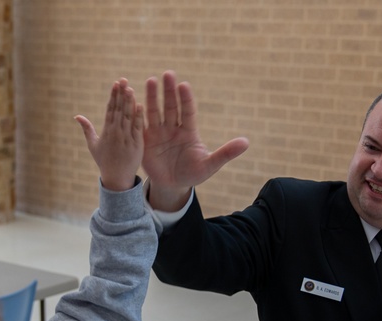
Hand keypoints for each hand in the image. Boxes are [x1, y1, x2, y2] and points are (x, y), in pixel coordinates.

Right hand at [75, 78, 143, 192]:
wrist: (116, 178)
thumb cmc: (104, 161)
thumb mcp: (93, 145)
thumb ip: (87, 129)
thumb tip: (76, 116)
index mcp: (106, 131)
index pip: (110, 109)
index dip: (113, 96)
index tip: (116, 83)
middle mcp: (116, 133)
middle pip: (118, 110)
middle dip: (121, 94)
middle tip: (123, 80)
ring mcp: (126, 138)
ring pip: (127, 117)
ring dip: (129, 102)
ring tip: (130, 88)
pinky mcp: (136, 144)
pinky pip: (137, 128)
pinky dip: (138, 117)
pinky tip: (139, 104)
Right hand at [142, 71, 248, 210]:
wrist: (172, 186)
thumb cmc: (192, 174)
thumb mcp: (210, 165)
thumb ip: (225, 153)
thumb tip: (246, 142)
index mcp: (189, 131)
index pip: (188, 111)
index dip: (186, 99)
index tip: (184, 85)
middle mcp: (173, 128)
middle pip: (171, 106)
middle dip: (169, 91)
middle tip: (168, 74)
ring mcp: (158, 133)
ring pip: (155, 112)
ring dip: (153, 97)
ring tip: (151, 80)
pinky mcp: (146, 141)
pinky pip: (141, 125)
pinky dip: (138, 114)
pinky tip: (134, 101)